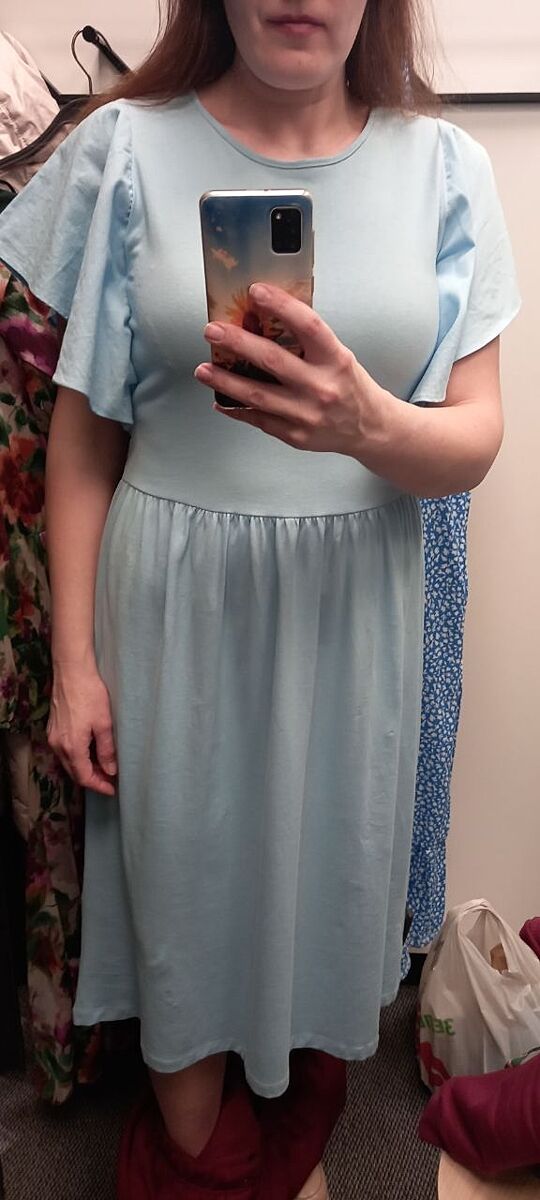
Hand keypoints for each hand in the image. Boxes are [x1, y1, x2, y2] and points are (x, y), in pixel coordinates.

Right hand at [47, 664, 117, 795]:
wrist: (71, 671)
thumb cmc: (89, 694)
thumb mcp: (104, 724)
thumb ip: (106, 750)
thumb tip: (110, 770)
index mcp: (72, 747)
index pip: (84, 777)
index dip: (99, 786)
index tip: (112, 789)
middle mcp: (58, 745)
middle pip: (74, 772)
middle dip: (93, 779)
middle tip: (111, 780)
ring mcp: (53, 737)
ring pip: (69, 762)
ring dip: (85, 768)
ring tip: (103, 768)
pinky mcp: (53, 728)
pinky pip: (65, 751)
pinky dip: (78, 757)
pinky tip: (90, 753)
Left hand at [194, 283, 387, 455]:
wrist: (368, 429)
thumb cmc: (349, 386)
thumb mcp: (338, 356)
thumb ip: (306, 342)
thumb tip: (261, 320)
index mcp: (335, 360)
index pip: (307, 325)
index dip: (280, 305)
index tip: (255, 291)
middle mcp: (321, 387)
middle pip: (272, 360)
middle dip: (237, 343)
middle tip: (212, 330)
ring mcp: (306, 414)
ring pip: (257, 395)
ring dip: (225, 381)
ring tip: (203, 369)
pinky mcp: (295, 435)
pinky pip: (258, 419)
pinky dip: (236, 408)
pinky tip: (219, 398)